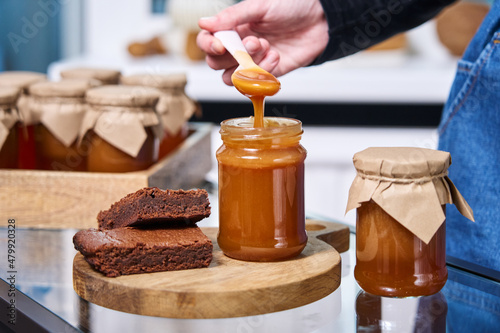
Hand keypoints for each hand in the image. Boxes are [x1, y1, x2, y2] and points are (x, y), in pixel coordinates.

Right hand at [197, 0, 328, 84]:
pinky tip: (277, 54)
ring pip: (232, 78)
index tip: (219, 45)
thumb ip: (232, 16)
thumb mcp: (260, 6)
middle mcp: (240, 46)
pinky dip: (265, 70)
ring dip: (246, 66)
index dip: (208, 46)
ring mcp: (253, 62)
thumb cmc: (292, 5)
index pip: (208, 42)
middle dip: (232, 56)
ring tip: (266, 47)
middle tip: (253, 42)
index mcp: (234, 27)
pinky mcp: (269, 73)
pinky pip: (256, 82)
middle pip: (216, 63)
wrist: (321, 18)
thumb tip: (203, 23)